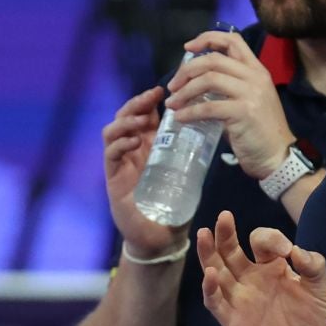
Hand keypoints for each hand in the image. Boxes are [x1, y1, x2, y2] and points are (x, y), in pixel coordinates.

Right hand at [101, 86, 185, 255]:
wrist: (161, 237)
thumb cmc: (175, 205)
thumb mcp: (187, 172)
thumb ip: (193, 152)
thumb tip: (214, 126)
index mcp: (150, 145)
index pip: (145, 114)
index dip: (150, 100)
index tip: (163, 89)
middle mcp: (132, 149)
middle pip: (126, 116)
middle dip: (137, 103)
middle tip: (152, 96)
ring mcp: (121, 162)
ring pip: (113, 131)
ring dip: (126, 120)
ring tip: (141, 119)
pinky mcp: (113, 177)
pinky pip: (111, 153)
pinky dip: (120, 143)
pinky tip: (135, 140)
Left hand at [165, 30, 296, 179]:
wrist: (278, 156)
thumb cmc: (259, 130)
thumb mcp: (248, 100)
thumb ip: (228, 88)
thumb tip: (195, 85)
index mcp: (257, 70)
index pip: (233, 40)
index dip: (207, 38)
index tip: (188, 47)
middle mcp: (255, 76)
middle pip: (213, 59)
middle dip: (186, 70)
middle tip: (172, 85)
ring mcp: (251, 93)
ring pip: (209, 79)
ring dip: (185, 90)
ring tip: (172, 102)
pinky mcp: (244, 112)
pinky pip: (209, 107)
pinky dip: (189, 112)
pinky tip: (180, 118)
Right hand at [197, 209, 325, 325]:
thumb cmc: (314, 322)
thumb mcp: (321, 290)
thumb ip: (314, 266)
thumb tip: (296, 250)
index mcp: (272, 268)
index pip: (260, 242)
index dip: (270, 239)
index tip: (287, 251)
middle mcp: (251, 280)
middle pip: (230, 252)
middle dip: (225, 233)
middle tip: (224, 216)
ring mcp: (239, 299)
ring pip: (216, 272)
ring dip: (209, 254)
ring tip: (203, 234)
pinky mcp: (233, 321)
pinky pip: (216, 302)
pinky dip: (210, 289)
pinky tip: (210, 274)